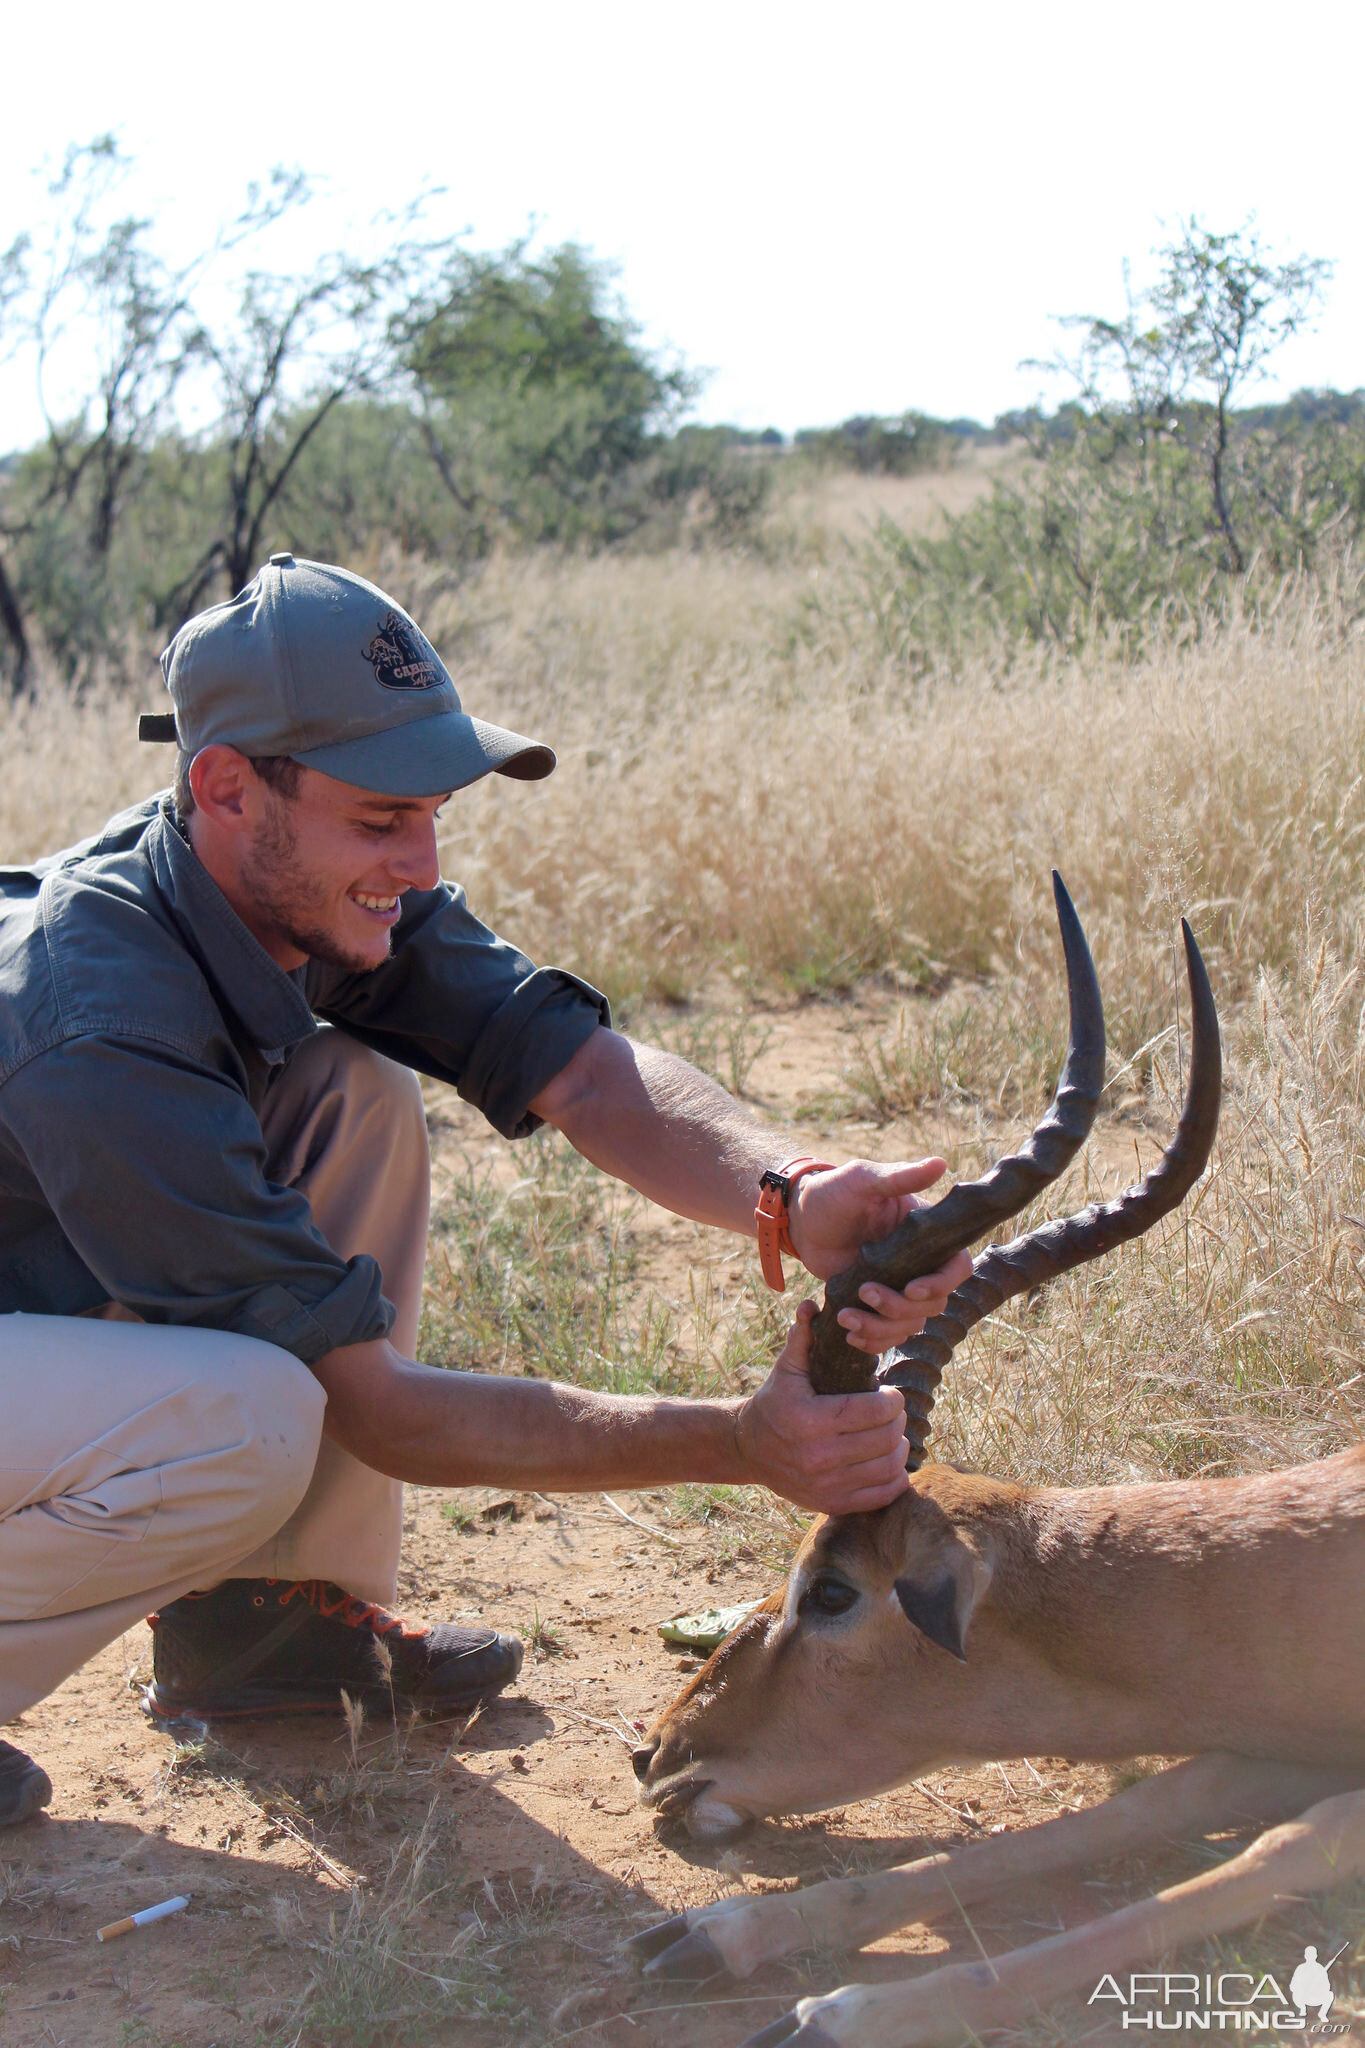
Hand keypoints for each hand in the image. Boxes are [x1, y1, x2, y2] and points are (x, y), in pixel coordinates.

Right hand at [734, 1302, 909, 1513]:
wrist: (749, 1449)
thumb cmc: (775, 1402)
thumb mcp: (786, 1368)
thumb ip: (803, 1337)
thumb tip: (811, 1304)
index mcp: (811, 1419)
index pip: (876, 1411)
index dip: (892, 1400)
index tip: (888, 1393)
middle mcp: (819, 1456)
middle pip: (887, 1438)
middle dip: (897, 1421)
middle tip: (892, 1412)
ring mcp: (826, 1485)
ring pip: (890, 1467)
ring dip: (899, 1447)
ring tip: (890, 1434)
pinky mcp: (831, 1504)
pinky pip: (883, 1495)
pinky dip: (894, 1477)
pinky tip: (886, 1460)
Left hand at [786, 1157, 972, 1354]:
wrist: (800, 1218)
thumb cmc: (833, 1192)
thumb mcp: (863, 1180)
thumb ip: (900, 1176)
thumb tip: (941, 1164)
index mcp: (925, 1234)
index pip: (957, 1266)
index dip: (942, 1283)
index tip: (910, 1288)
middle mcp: (918, 1263)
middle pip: (935, 1303)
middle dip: (900, 1308)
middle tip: (865, 1292)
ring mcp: (897, 1286)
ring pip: (912, 1324)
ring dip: (882, 1329)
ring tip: (846, 1319)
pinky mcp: (876, 1304)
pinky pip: (889, 1335)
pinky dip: (873, 1341)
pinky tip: (850, 1336)